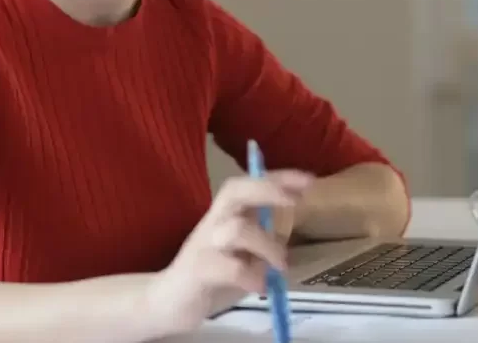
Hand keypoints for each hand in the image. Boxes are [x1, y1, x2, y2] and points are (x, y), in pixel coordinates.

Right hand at [144, 170, 314, 335]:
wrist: (169, 300)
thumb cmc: (212, 273)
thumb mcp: (243, 250)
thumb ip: (264, 235)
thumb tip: (293, 223)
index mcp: (225, 214)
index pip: (249, 184)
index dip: (277, 178)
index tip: (308, 180)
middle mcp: (213, 222)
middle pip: (234, 191)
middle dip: (266, 190)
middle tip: (294, 202)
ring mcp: (204, 245)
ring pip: (236, 229)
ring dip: (266, 245)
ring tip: (281, 266)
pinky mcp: (198, 271)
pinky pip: (229, 267)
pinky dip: (251, 276)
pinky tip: (260, 287)